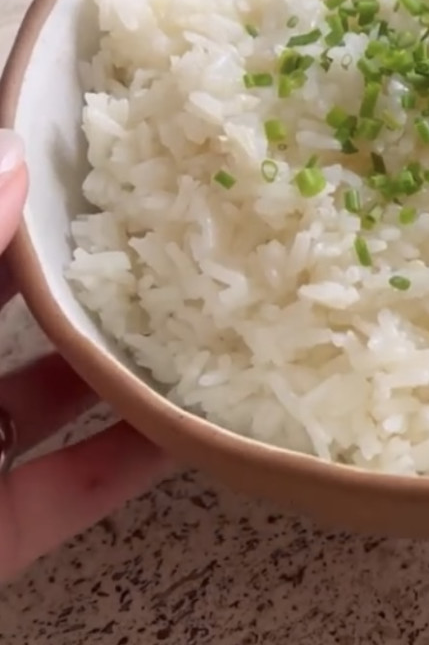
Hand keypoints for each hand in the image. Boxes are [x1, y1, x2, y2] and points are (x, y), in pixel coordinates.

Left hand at [0, 130, 170, 583]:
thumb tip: (8, 153)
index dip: (11, 193)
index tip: (81, 152)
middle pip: (1, 310)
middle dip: (75, 270)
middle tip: (161, 225)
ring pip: (39, 398)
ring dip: (112, 366)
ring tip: (193, 313)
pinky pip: (63, 492)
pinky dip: (121, 468)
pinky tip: (187, 432)